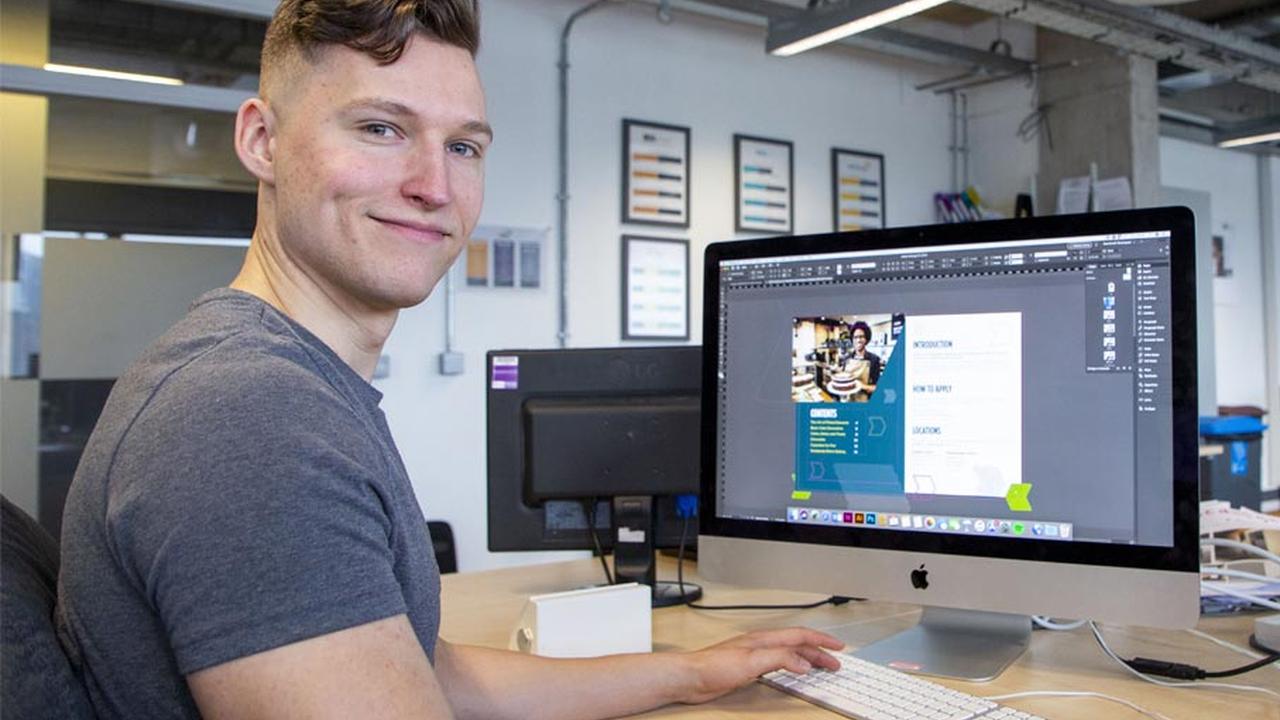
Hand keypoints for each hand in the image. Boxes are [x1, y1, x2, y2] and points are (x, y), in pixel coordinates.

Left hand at [677, 627, 843, 703]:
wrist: (692, 677)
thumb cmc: (713, 665)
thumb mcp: (751, 661)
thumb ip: (779, 659)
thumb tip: (804, 661)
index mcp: (764, 639)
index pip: (800, 635)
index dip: (821, 640)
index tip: (838, 647)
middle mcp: (761, 644)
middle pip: (797, 645)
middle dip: (818, 652)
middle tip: (835, 663)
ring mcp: (755, 655)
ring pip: (789, 654)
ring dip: (807, 658)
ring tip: (821, 666)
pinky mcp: (748, 668)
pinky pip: (779, 664)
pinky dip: (793, 667)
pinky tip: (793, 672)